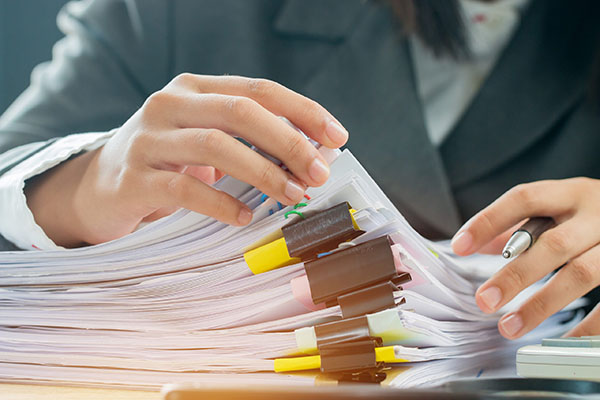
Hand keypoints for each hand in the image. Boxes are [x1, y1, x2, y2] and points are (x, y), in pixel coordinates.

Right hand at [26, 74, 348, 246]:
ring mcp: (149, 139)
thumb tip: (313, 158)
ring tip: (293, 194)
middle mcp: (171, 103)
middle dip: (289, 142)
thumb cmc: (169, 163)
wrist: (101, 186)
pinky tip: (244, 216)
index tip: (337, 138)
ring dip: (264, 172)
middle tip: (319, 173)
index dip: (303, 112)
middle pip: (241, 111)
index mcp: (196, 88)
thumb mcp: (208, 141)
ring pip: (216, 145)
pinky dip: (221, 203)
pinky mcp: (134, 177)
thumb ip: (251, 142)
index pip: (259, 90)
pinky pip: (185, 189)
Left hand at [451, 178, 599, 338]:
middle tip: (485, 300)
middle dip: (515, 275)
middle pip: (553, 244)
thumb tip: (478, 244)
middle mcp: (597, 214)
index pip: (523, 199)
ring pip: (582, 274)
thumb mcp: (563, 207)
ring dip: (542, 303)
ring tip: (510, 326)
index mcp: (571, 194)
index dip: (489, 221)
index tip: (459, 246)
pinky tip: (562, 340)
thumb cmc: (594, 215)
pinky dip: (587, 326)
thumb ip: (524, 225)